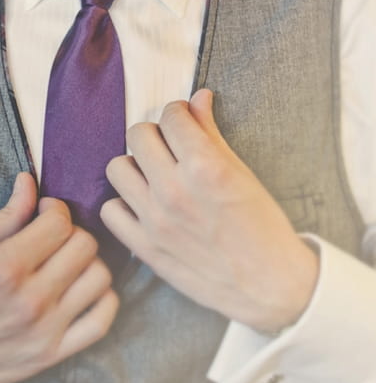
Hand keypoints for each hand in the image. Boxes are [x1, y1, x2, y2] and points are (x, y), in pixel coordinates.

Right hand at [0, 172, 117, 382]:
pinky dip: (101, 298)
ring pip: (99, 277)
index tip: (42, 211)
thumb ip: (4, 216)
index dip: (54, 208)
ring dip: (86, 262)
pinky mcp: (53, 355)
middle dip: (69, 231)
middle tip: (51, 236)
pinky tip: (81, 287)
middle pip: (84, 245)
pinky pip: (102, 320)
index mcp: (3, 268)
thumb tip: (29, 183)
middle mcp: (30, 300)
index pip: (59, 222)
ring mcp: (45, 331)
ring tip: (64, 262)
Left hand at [101, 89, 318, 333]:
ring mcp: (156, 221)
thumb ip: (211, 132)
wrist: (270, 286)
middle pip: (137, 135)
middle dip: (154, 134)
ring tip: (153, 174)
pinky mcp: (145, 248)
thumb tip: (198, 96)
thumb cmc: (262, 225)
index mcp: (204, 167)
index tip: (183, 121)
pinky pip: (110, 210)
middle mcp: (175, 191)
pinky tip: (143, 204)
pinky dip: (123, 203)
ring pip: (116, 168)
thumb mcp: (241, 171)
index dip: (178, 113)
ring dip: (134, 165)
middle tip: (168, 146)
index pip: (171, 117)